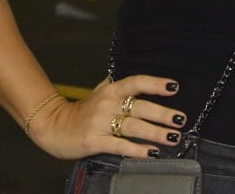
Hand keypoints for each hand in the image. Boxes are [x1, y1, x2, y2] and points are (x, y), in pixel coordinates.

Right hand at [27, 75, 187, 160]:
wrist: (54, 127)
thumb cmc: (82, 111)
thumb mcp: (99, 92)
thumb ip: (118, 86)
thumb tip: (141, 81)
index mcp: (111, 90)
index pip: (136, 82)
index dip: (155, 84)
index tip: (174, 87)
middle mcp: (107, 104)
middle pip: (140, 107)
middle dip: (163, 114)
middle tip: (181, 119)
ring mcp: (100, 122)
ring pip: (133, 127)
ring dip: (155, 133)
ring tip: (173, 137)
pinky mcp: (94, 141)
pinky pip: (120, 145)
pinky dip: (137, 150)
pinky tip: (151, 152)